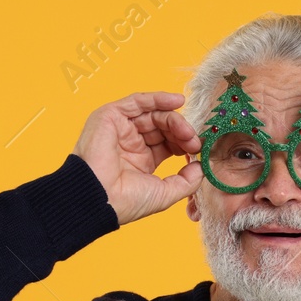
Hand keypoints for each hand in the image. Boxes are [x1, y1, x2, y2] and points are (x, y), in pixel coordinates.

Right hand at [71, 92, 204, 225]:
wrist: (99, 198)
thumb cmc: (126, 201)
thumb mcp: (165, 193)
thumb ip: (187, 181)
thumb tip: (201, 167)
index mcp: (141, 160)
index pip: (169, 143)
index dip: (185, 144)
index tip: (200, 150)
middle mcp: (130, 142)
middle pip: (163, 127)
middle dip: (182, 132)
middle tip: (195, 142)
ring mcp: (120, 128)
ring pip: (153, 114)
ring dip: (175, 120)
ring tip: (187, 131)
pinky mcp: (110, 116)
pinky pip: (137, 102)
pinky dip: (158, 98)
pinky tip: (177, 101)